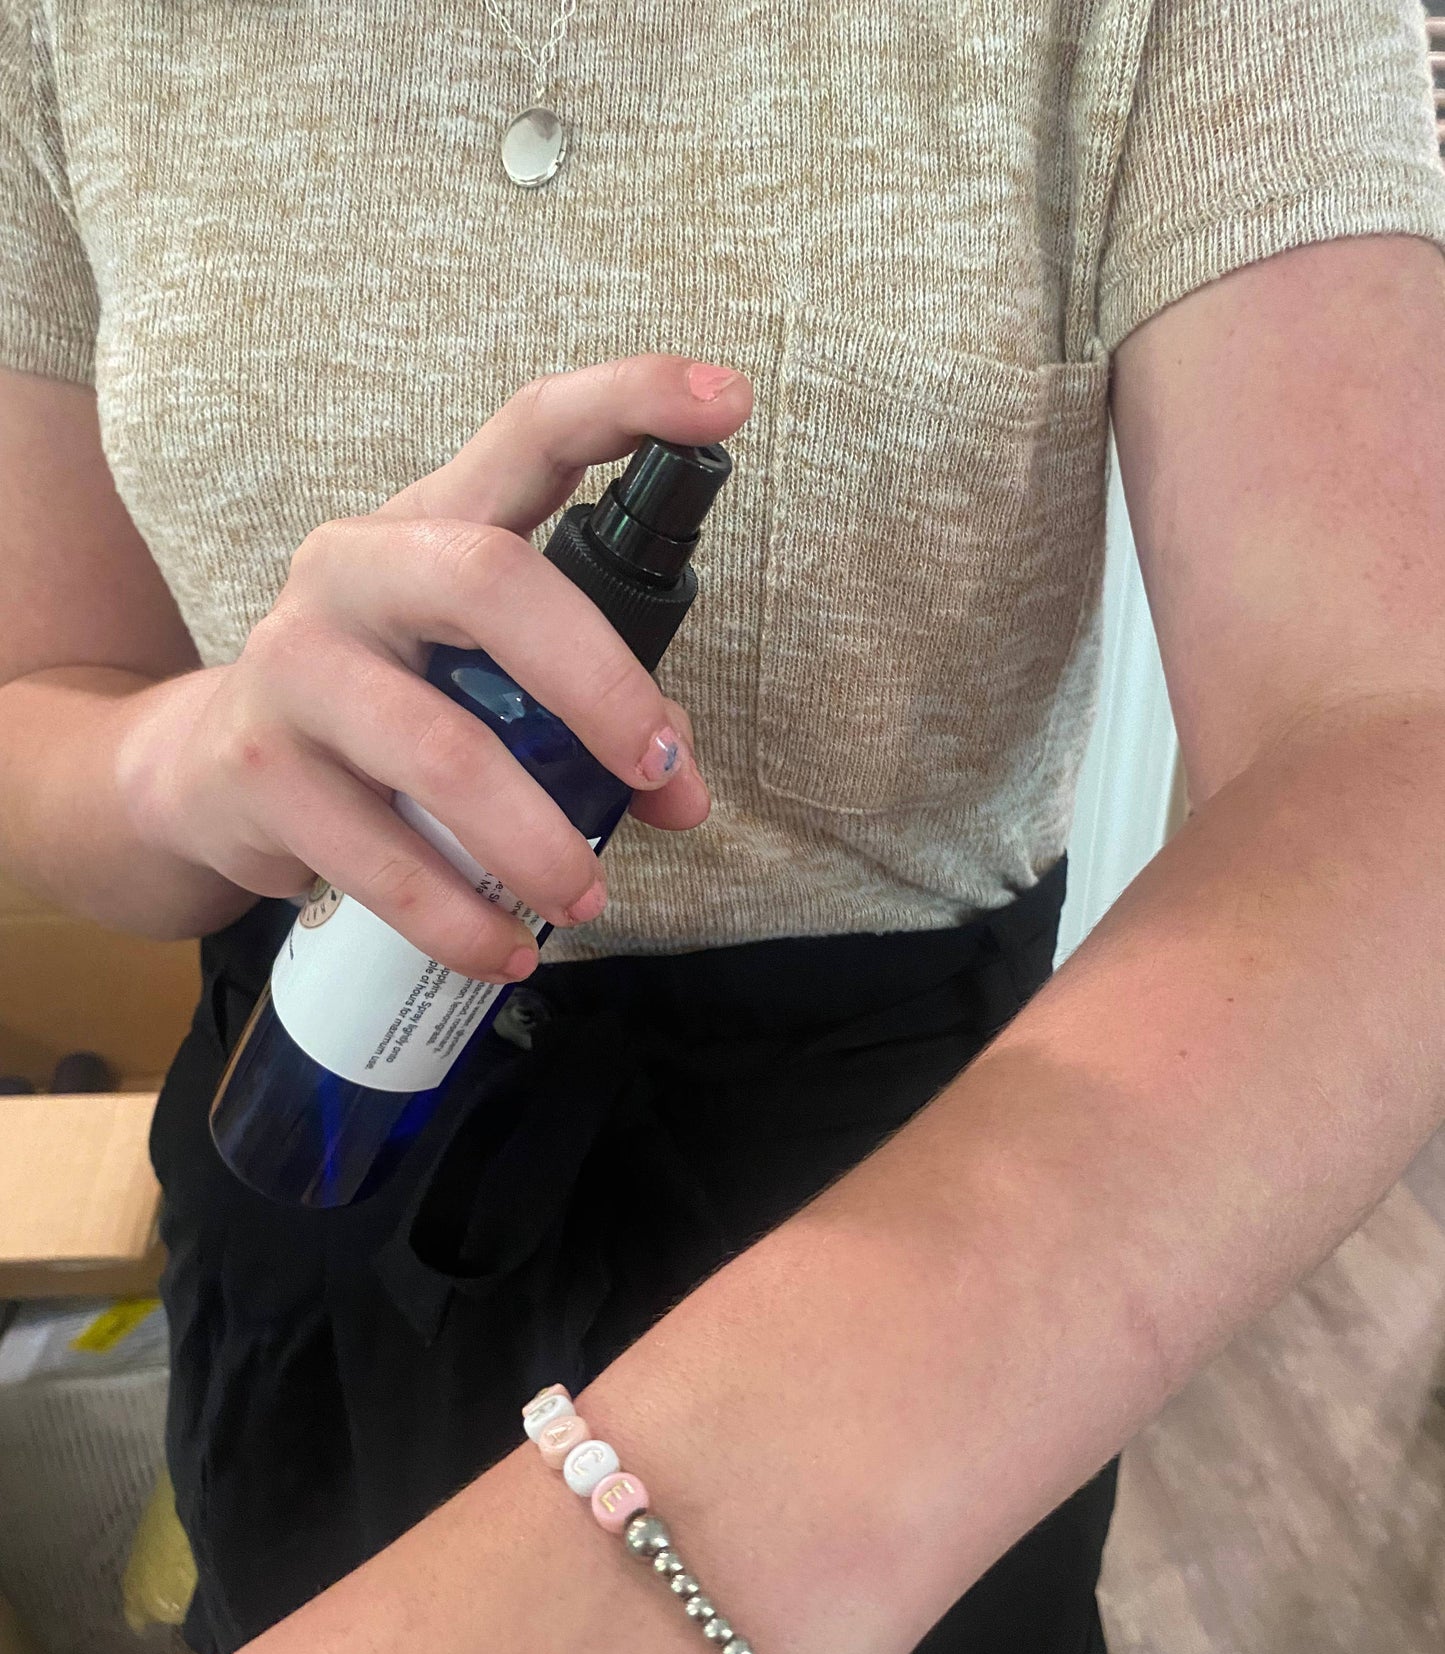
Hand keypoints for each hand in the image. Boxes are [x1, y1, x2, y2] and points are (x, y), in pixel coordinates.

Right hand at [114, 356, 752, 978]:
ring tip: (588, 897)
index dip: (629, 402)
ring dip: (536, 841)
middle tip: (661, 770)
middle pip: (490, 580)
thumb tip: (681, 794)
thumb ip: (581, 708)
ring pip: (440, 749)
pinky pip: (381, 860)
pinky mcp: (262, 771)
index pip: (528, 431)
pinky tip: (504, 949)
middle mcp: (353, 569)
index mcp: (429, 523)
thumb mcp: (472, 673)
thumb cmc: (380, 708)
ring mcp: (295, 666)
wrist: (206, 772)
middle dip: (599, 683)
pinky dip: (460, 920)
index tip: (729, 401)